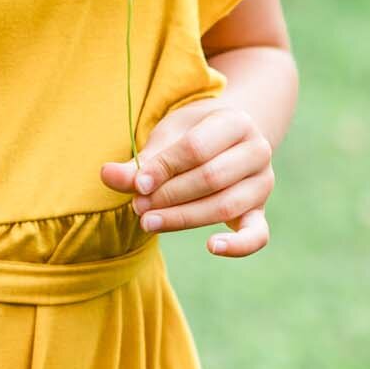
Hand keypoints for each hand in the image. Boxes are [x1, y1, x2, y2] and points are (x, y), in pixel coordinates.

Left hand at [99, 98, 273, 256]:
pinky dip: (238, 246)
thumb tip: (107, 175)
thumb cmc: (192, 135)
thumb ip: (141, 161)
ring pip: (225, 206)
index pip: (197, 148)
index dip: (165, 168)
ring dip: (184, 218)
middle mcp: (258, 150)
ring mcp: (262, 183)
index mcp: (236, 121)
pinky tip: (211, 247)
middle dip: (170, 195)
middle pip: (211, 178)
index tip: (137, 185)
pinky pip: (257, 235)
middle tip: (138, 207)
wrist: (228, 140)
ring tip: (150, 222)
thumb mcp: (167, 137)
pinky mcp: (260, 212)